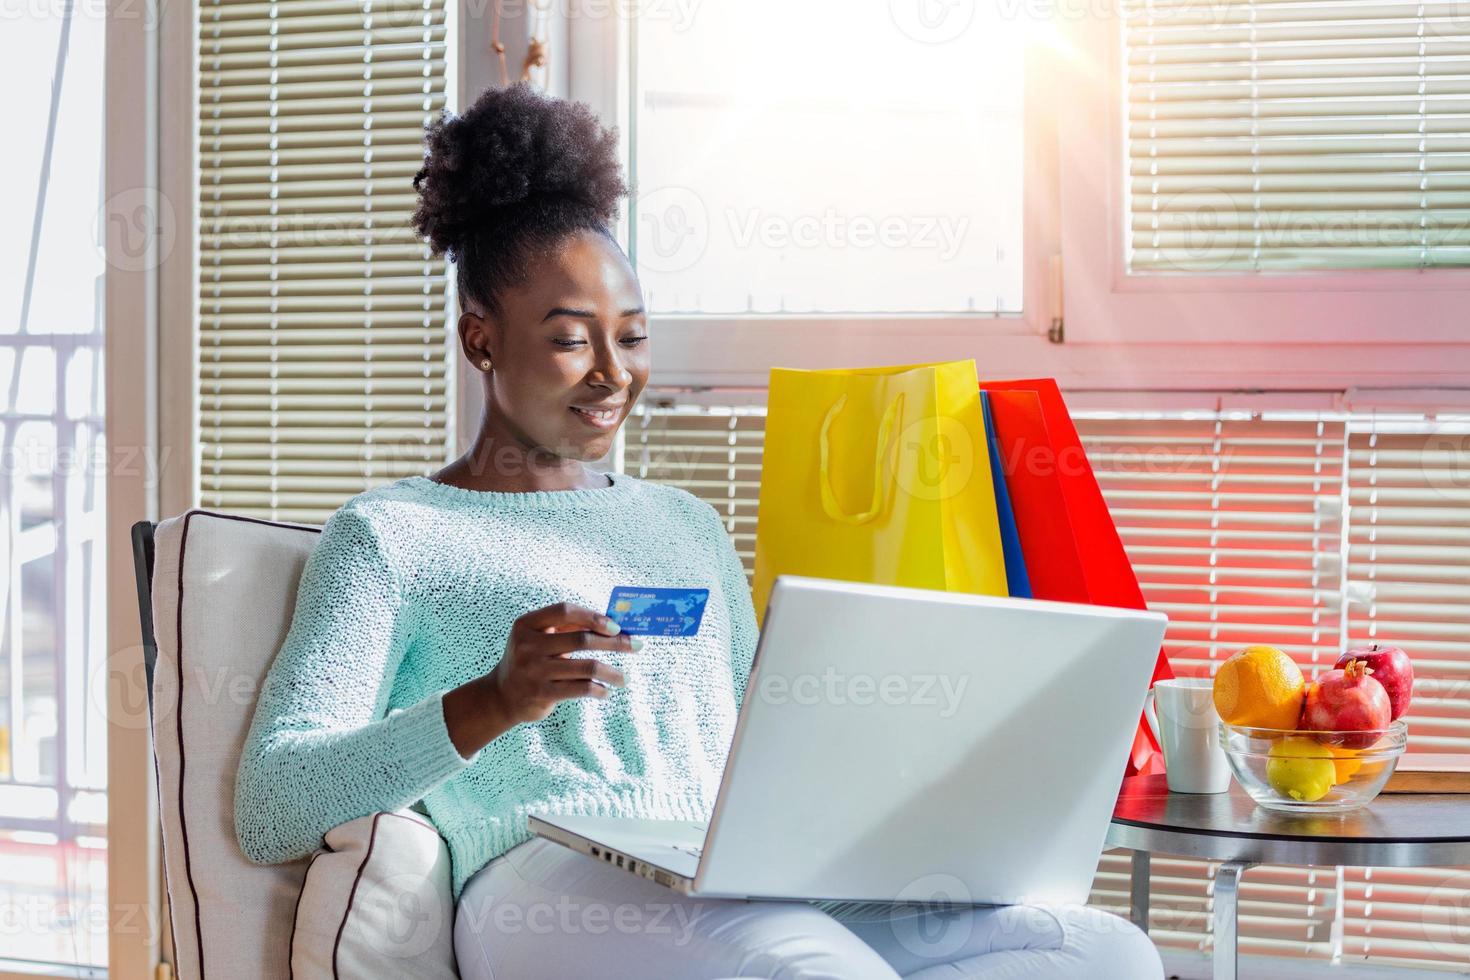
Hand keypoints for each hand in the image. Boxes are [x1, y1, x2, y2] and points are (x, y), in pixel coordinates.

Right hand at [443, 601, 639, 755]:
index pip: (564, 611)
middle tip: (636, 646)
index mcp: (526, 624)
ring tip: (623, 678)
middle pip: (582, 639)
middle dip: (615, 643)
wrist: (501, 696)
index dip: (593, 617)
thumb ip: (569, 627)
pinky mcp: (542, 693)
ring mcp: (534, 671)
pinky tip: (606, 692)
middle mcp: (527, 646)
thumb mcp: (540, 638)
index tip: (616, 626)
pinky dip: (599, 690)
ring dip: (612, 673)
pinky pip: (581, 689)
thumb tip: (614, 623)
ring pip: (587, 667)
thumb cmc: (531, 660)